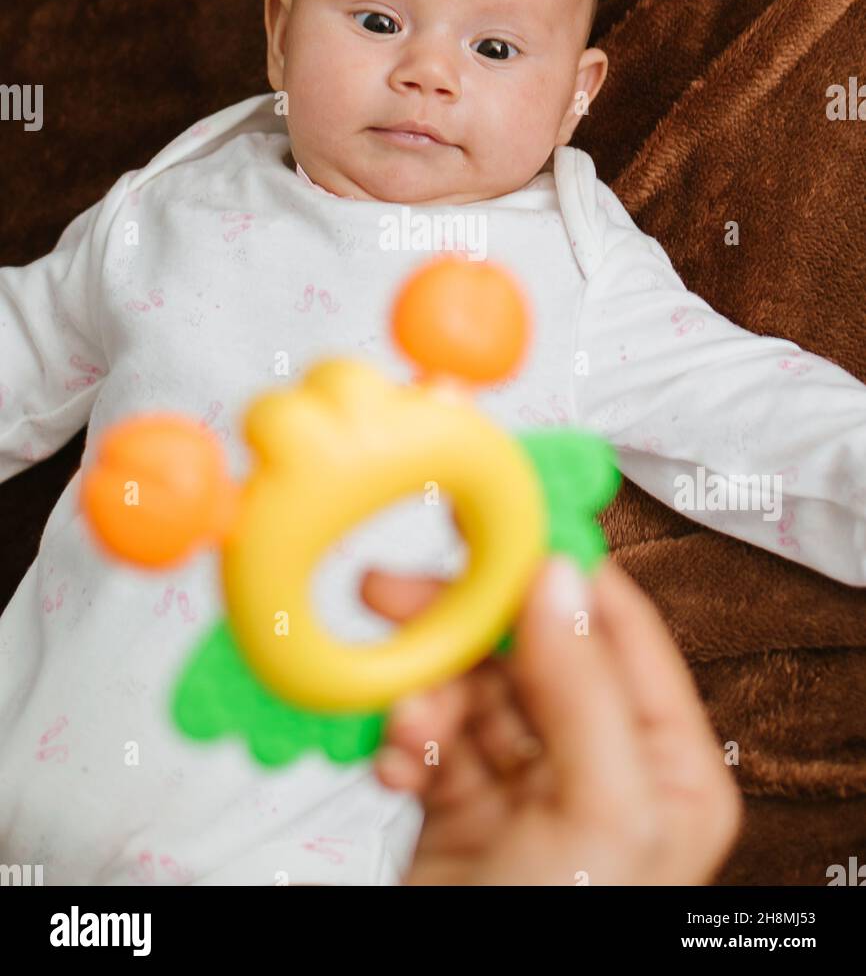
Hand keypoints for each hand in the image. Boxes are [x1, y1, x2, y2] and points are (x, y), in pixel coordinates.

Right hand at [360, 555, 741, 885]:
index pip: (617, 623)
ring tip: (402, 721)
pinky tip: (395, 759)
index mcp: (664, 764)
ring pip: (469, 684)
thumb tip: (558, 574)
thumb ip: (583, 687)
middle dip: (462, 624)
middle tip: (395, 595)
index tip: (491, 520)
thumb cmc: (550, 940)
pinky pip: (430, 734)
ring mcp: (529, 786)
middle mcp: (602, 766)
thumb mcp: (593, 816)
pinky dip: (403, 734)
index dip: (554, 563)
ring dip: (424, 688)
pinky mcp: (462, 806)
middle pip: (530, 644)